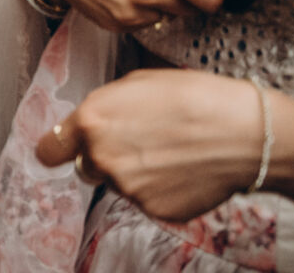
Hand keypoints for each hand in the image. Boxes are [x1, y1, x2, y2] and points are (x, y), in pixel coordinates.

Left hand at [36, 69, 262, 222]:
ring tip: (170, 153)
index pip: (49, 149)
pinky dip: (160, 190)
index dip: (58, 149)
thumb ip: (103, 107)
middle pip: (87, 167)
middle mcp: (102, 157)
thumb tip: (91, 123)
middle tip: (139, 143)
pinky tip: (183, 171)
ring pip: (119, 183)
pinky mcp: (154, 210)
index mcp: (91, 120)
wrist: (244, 133)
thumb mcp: (136, 84)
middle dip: (103, 157)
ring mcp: (128, 188)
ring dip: (134, 173)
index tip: (63, 149)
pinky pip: (146, 201)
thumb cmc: (194, 98)